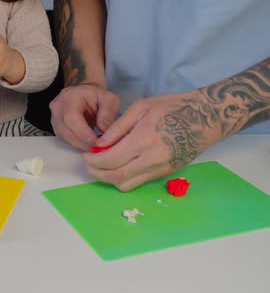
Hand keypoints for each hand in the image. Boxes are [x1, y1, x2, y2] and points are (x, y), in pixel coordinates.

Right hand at [50, 84, 119, 150]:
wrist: (86, 95)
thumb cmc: (96, 96)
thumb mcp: (109, 99)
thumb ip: (108, 113)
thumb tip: (104, 131)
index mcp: (68, 97)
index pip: (71, 117)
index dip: (83, 132)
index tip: (97, 142)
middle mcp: (57, 108)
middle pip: (66, 130)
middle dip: (84, 142)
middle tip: (99, 147)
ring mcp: (54, 119)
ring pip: (65, 138)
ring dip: (82, 145)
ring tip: (96, 145)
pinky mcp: (57, 128)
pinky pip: (66, 140)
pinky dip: (78, 144)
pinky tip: (89, 143)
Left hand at [83, 91, 223, 190]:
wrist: (206, 118)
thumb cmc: (172, 107)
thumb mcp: (141, 108)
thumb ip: (117, 127)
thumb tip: (99, 145)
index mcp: (144, 140)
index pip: (110, 160)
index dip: (93, 161)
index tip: (86, 155)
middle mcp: (152, 159)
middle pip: (115, 177)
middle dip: (96, 173)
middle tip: (88, 164)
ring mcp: (160, 169)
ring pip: (126, 185)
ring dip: (109, 179)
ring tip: (102, 166)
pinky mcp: (165, 174)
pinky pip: (138, 183)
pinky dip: (124, 178)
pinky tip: (119, 166)